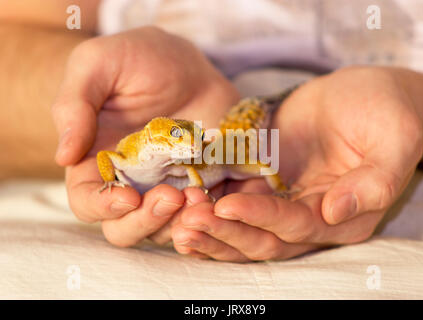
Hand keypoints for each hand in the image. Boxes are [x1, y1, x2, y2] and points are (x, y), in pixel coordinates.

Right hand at [52, 27, 238, 245]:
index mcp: (97, 162)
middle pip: (127, 227)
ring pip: (167, 228)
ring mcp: (168, 187)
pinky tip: (221, 201)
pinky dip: (213, 217)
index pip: (88, 203)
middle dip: (147, 221)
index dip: (104, 208)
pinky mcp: (201, 185)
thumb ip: (73, 105)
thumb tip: (63, 156)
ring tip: (201, 197)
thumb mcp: (98, 64)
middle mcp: (131, 183)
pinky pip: (205, 216)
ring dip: (183, 223)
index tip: (128, 196)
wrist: (188, 63)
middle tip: (172, 196)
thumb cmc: (138, 59)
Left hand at [171, 66, 422, 261]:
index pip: (296, 228)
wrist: (363, 93)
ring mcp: (283, 201)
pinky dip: (207, 202)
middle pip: (262, 239)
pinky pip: (232, 198)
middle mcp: (310, 218)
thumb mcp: (395, 140)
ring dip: (209, 226)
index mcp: (344, 217)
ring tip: (174, 217)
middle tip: (188, 221)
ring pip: (241, 227)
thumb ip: (376, 180)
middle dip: (225, 233)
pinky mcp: (264, 181)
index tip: (227, 206)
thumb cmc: (386, 112)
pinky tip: (180, 199)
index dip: (261, 220)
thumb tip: (336, 212)